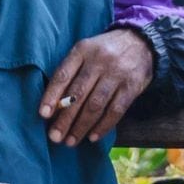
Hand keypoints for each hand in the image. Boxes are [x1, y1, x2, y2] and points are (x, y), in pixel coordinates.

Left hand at [38, 28, 153, 145]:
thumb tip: (53, 105)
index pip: (63, 75)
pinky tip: (92, 137)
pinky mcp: (132, 86)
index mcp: (82, 51)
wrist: (140, 42)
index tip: (42, 115)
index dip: (51, 96)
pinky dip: (103, 126)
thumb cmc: (103, 52)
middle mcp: (98, 61)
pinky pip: (116, 110)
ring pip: (96, 105)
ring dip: (81, 126)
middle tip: (55, 137)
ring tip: (70, 141)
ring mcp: (117, 74)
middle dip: (65, 118)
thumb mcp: (85, 52)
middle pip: (78, 94)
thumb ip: (70, 72)